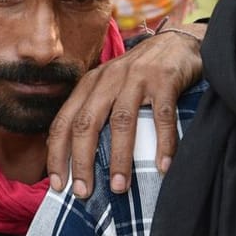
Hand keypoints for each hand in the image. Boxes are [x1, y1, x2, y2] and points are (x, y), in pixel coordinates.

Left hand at [47, 25, 202, 196]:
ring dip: (120, 158)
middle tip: (83, 192)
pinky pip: (162, 117)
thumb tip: (78, 157)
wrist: (178, 42)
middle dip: (81, 162)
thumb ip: (95, 112)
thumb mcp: (111, 86)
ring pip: (121, 122)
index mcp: (90, 84)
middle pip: (86, 123)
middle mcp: (108, 79)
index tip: (57, 184)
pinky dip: (163, 144)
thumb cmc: (141, 74)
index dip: (57, 154)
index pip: (64, 121)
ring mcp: (137, 78)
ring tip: (119, 188)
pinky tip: (163, 167)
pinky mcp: (165, 80)